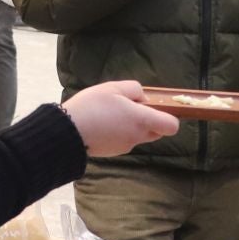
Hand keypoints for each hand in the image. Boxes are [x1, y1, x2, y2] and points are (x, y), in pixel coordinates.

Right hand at [62, 81, 178, 156]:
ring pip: (138, 135)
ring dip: (131, 125)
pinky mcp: (113, 152)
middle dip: (148, 119)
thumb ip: (134, 90)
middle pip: (156, 131)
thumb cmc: (92, 107)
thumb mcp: (113, 87)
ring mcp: (125, 146)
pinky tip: (101, 123)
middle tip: (128, 107)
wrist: (67, 133)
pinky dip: (118, 132)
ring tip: (109, 113)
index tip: (154, 107)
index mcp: (141, 120)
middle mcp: (137, 137)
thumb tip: (143, 99)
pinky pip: (124, 140)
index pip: (171, 126)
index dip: (169, 117)